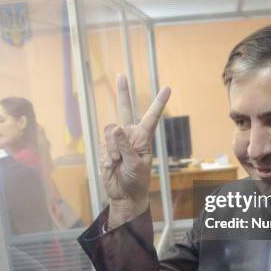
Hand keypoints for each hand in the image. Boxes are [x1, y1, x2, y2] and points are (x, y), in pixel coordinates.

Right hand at [100, 75, 170, 227]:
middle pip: (125, 109)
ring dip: (113, 148)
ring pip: (109, 132)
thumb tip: (114, 127)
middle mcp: (129, 135)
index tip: (168, 88)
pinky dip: (106, 157)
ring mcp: (116, 141)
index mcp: (143, 137)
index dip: (159, 102)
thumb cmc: (136, 181)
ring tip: (118, 162)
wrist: (123, 195)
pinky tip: (112, 166)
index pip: (151, 116)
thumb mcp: (135, 164)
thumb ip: (125, 146)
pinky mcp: (104, 148)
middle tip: (121, 75)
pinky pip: (102, 146)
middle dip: (122, 92)